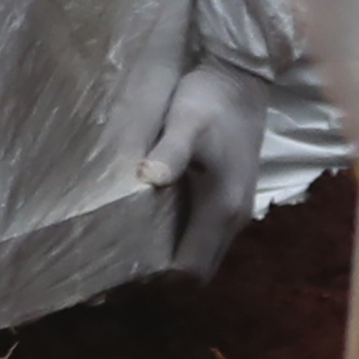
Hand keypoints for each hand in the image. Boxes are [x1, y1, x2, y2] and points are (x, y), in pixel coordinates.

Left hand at [137, 58, 272, 281]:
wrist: (241, 77)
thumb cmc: (209, 99)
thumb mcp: (184, 122)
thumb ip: (169, 152)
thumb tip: (149, 179)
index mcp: (222, 207)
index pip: (193, 268)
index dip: (161, 281)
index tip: (121, 276)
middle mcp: (235, 217)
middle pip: (201, 270)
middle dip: (165, 281)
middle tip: (117, 275)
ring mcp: (237, 209)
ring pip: (206, 254)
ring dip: (175, 263)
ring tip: (129, 257)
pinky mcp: (232, 197)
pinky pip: (207, 237)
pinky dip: (183, 245)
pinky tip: (152, 232)